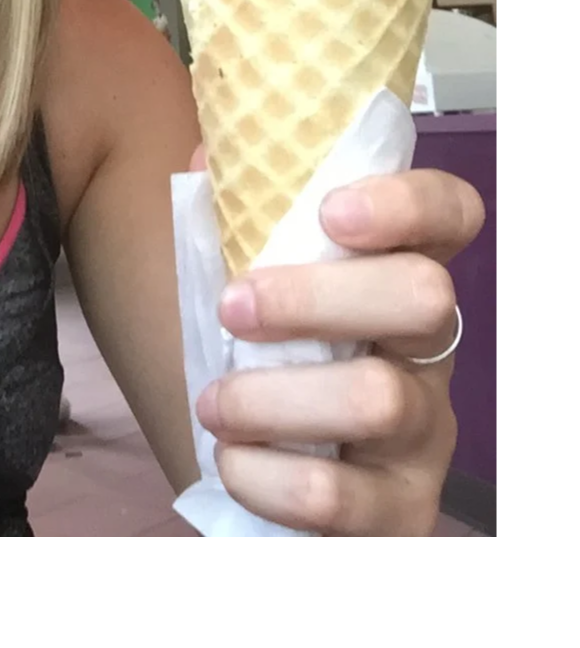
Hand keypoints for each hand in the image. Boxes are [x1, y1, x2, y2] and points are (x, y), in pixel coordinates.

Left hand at [189, 148, 484, 536]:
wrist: (257, 460)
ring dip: (276, 397)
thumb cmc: (254, 345)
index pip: (450, 214)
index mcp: (398, 268)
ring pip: (381, 398)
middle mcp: (429, 343)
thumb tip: (207, 151)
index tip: (331, 210)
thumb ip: (231, 210)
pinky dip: (272, 478)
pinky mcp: (402, 504)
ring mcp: (426, 426)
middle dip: (316, 298)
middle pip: (425, 295)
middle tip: (231, 308)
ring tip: (214, 402)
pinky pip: (346, 495)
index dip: (408, 203)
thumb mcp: (237, 267)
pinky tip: (232, 459)